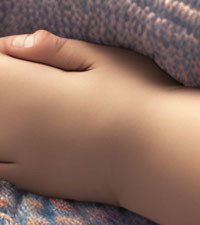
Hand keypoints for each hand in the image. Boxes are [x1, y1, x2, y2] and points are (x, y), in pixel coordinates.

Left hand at [0, 30, 177, 205]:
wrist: (160, 154)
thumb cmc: (141, 97)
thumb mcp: (106, 59)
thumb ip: (57, 50)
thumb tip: (14, 43)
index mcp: (32, 88)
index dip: (5, 57)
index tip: (18, 52)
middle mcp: (17, 126)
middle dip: (6, 87)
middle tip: (33, 80)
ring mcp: (21, 158)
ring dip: (5, 119)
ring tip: (34, 108)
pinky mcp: (33, 181)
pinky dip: (3, 149)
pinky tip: (26, 137)